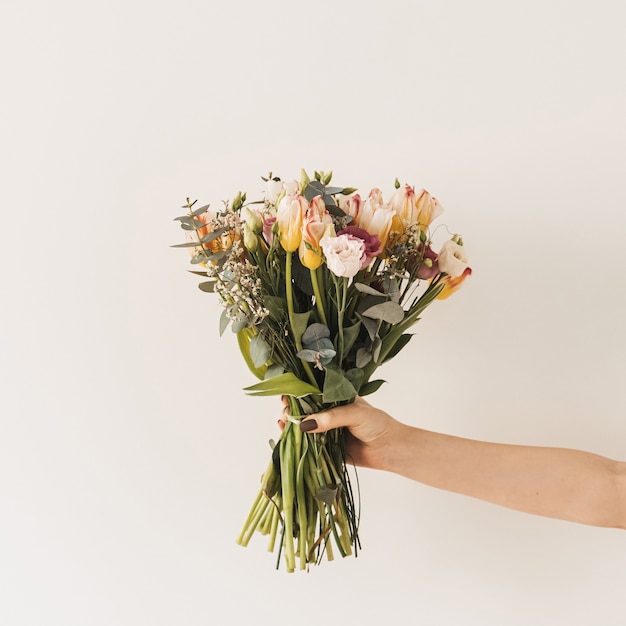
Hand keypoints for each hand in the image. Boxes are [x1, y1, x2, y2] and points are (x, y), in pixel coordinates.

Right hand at [280, 396, 403, 470]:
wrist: (391, 448)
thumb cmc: (377, 424)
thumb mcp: (354, 413)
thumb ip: (330, 418)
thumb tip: (304, 425)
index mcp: (336, 399)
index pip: (313, 394)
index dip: (298, 394)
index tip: (287, 396)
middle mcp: (329, 414)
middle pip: (305, 410)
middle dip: (292, 410)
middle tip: (285, 412)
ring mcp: (327, 431)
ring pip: (304, 427)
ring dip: (291, 426)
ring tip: (283, 424)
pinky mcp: (327, 448)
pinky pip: (309, 446)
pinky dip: (298, 443)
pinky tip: (287, 438)